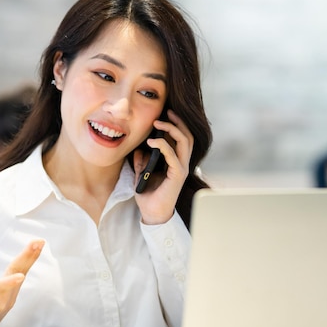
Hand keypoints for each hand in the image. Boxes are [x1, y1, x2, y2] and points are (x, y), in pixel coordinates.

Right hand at [0, 240, 43, 326]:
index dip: (9, 283)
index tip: (20, 276)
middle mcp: (4, 300)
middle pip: (16, 275)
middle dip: (27, 259)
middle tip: (38, 243)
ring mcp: (11, 297)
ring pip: (22, 272)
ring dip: (31, 257)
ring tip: (39, 243)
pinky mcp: (14, 294)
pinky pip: (22, 274)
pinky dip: (28, 262)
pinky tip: (34, 251)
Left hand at [133, 109, 193, 224]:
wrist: (152, 214)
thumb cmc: (149, 196)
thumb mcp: (142, 174)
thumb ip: (142, 162)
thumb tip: (139, 150)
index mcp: (176, 162)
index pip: (182, 139)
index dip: (177, 125)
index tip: (166, 115)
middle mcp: (182, 164)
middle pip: (187, 136)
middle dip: (178, 122)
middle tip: (167, 112)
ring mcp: (181, 169)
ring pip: (184, 142)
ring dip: (172, 129)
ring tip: (159, 122)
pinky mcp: (177, 175)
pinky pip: (173, 155)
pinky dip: (163, 145)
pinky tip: (152, 140)